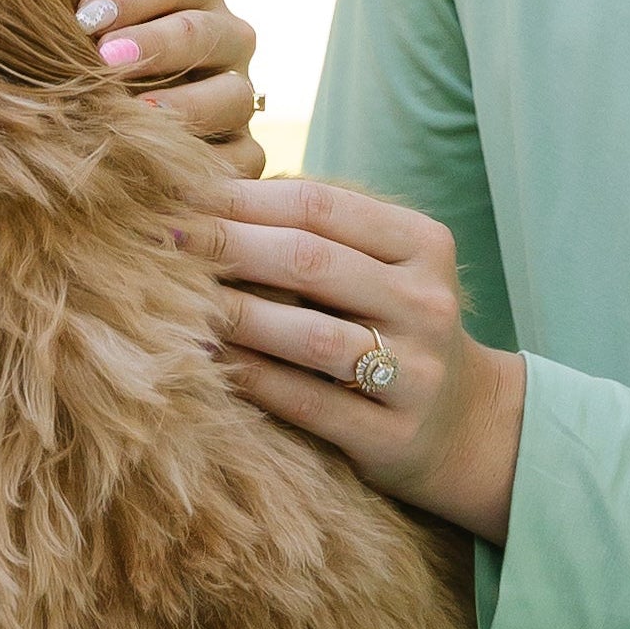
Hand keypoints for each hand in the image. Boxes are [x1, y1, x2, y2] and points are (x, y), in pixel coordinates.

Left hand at [76, 0, 262, 164]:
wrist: (97, 123)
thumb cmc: (85, 49)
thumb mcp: (84, 10)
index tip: (83, 18)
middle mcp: (229, 39)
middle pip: (205, 33)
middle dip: (153, 45)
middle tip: (103, 60)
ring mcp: (240, 96)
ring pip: (233, 96)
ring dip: (182, 106)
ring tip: (135, 115)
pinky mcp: (245, 153)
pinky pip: (243, 161)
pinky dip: (205, 168)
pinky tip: (158, 171)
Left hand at [205, 176, 524, 542]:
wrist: (466, 426)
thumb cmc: (393, 326)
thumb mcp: (380, 268)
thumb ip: (316, 232)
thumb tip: (207, 192)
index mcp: (423, 244)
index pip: (320, 205)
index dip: (242, 198)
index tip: (178, 194)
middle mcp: (427, 303)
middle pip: (310, 261)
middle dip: (226, 245)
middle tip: (163, 240)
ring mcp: (416, 373)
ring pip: (310, 336)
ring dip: (235, 314)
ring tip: (174, 301)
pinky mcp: (394, 436)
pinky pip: (308, 404)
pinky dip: (252, 379)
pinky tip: (207, 361)